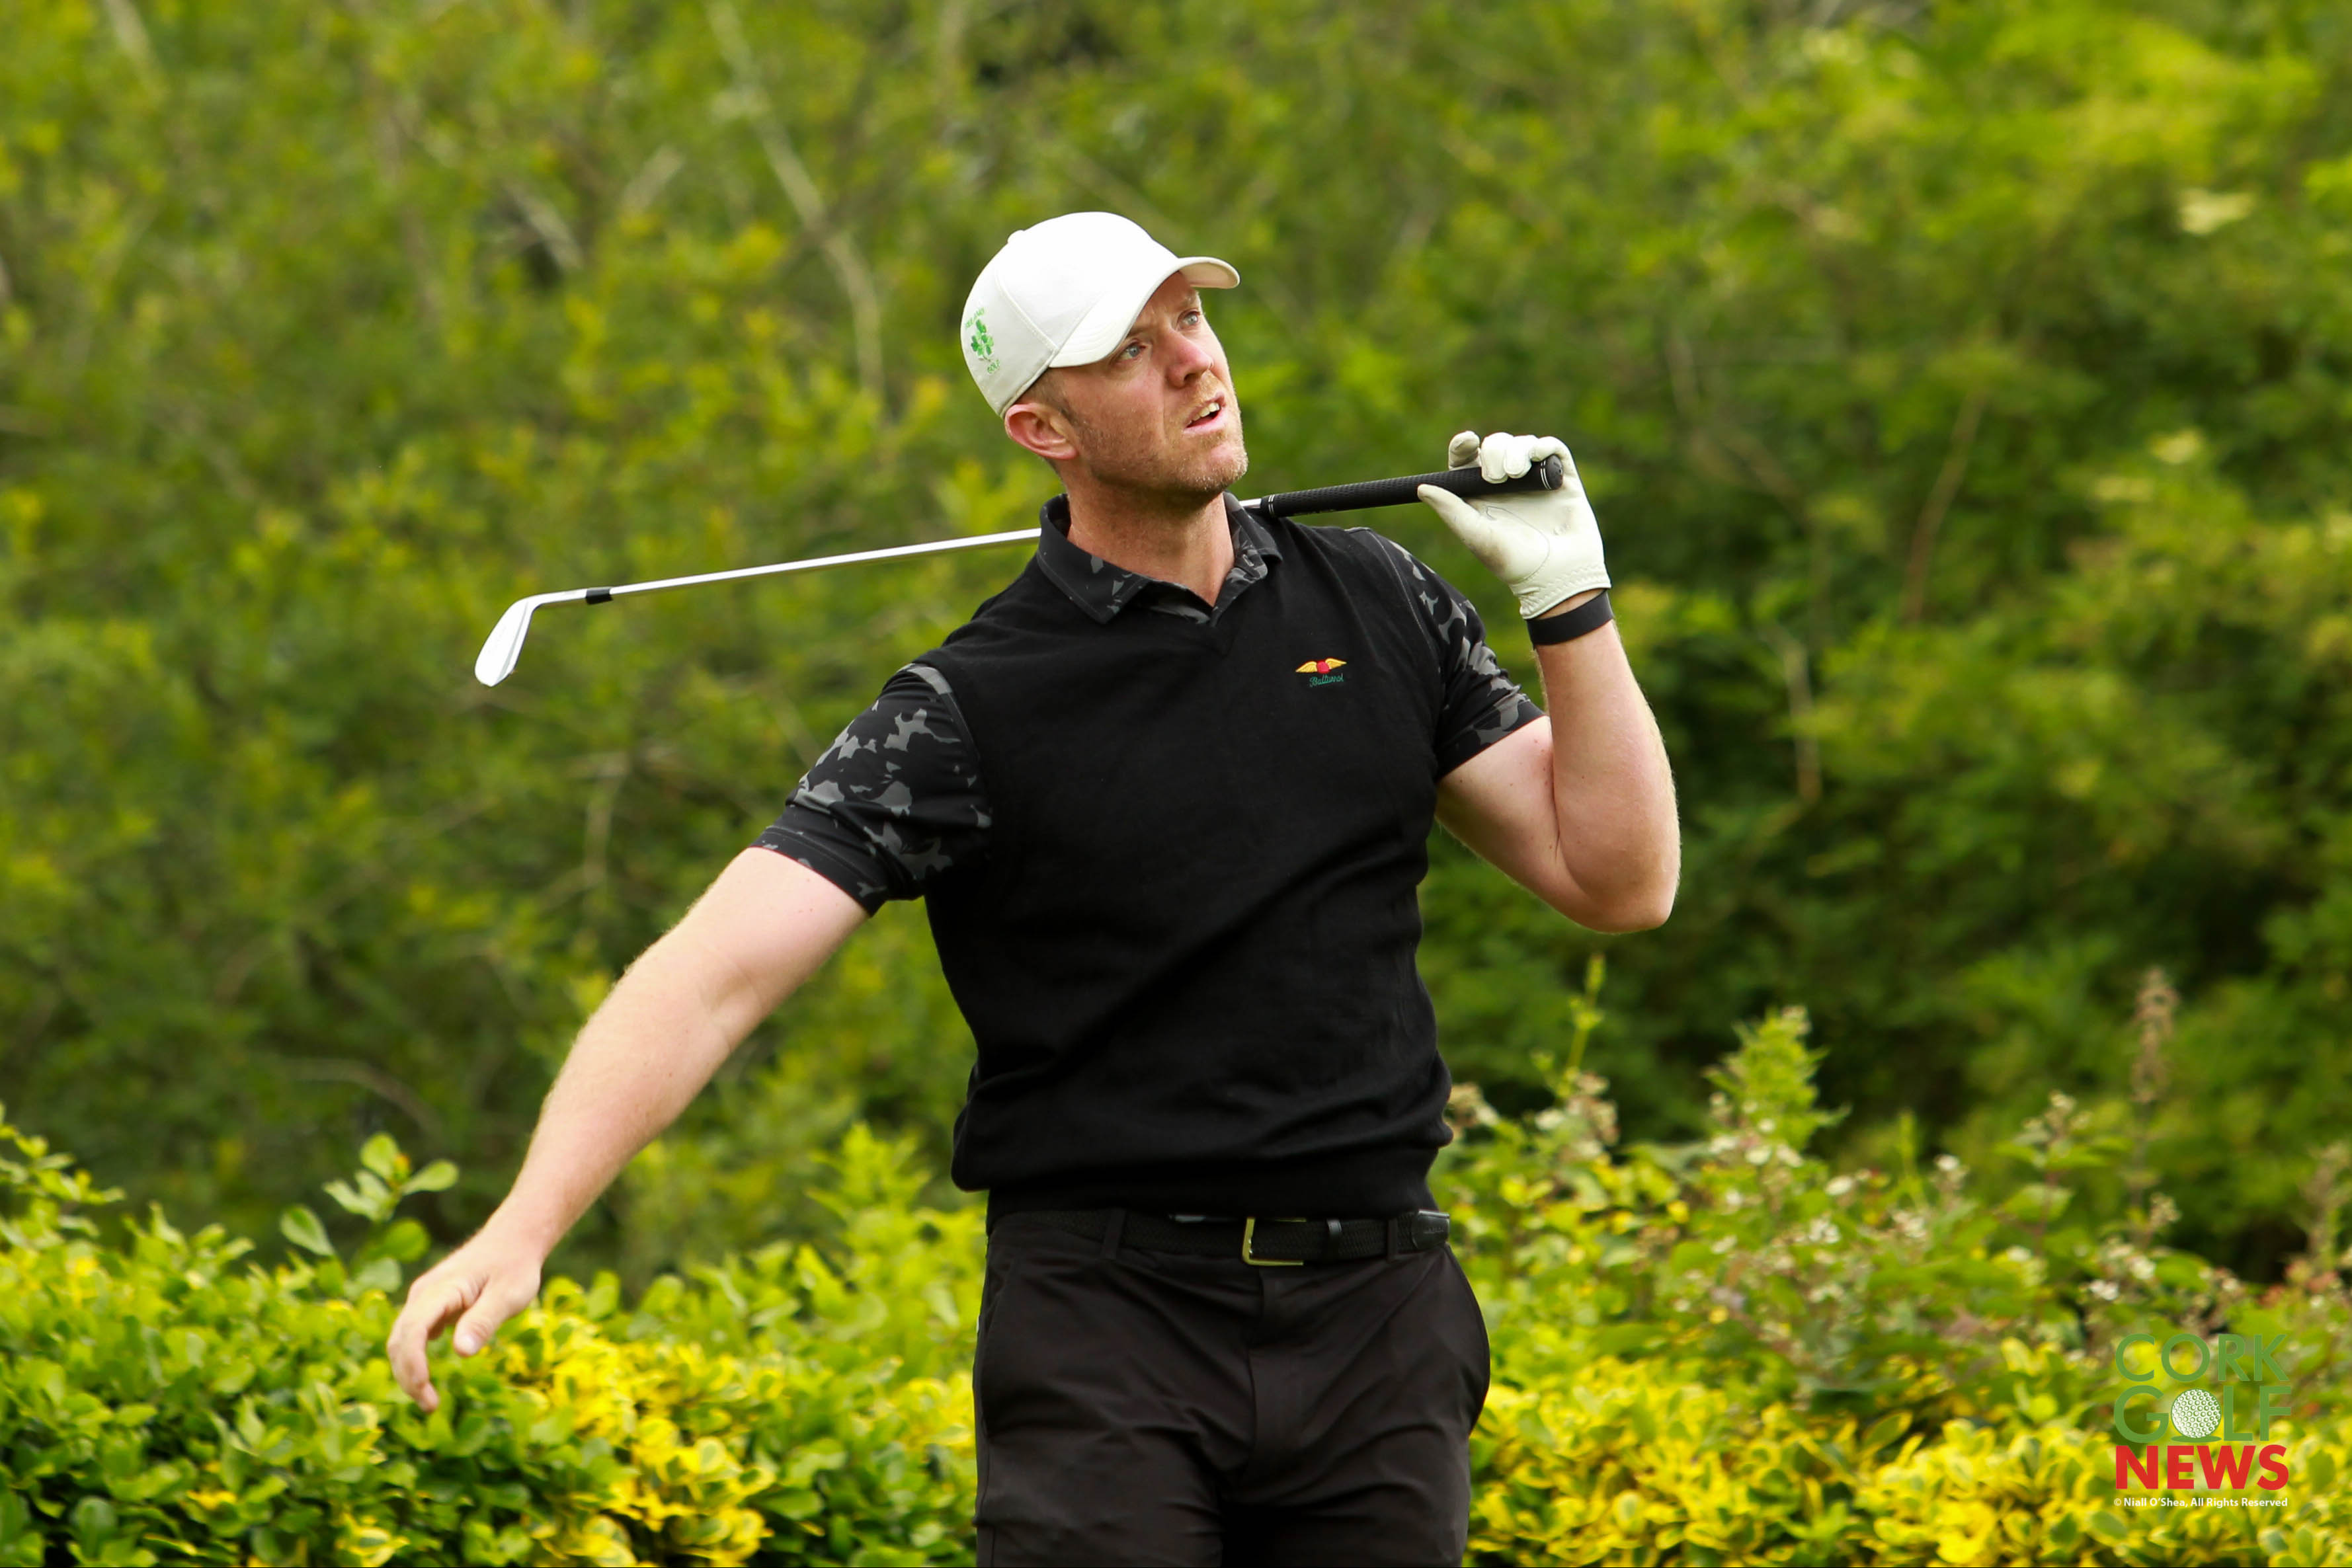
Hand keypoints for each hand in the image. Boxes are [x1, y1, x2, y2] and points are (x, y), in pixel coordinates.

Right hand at [385, 1229, 542, 1412]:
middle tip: (430, 1406)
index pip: (414, 1330)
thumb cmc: (514, 1267)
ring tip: (428, 1399)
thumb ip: (484, 1321)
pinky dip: (412, 1359)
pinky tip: (426, 1378)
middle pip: (400, 1339)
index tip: (425, 1390)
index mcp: (441, 1290)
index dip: (413, 1363)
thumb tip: (461, 1352)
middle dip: (408, 1376)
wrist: (512, 1240)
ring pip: (401, 1339)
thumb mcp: (509, 1294)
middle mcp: (423, 1293)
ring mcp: (423, 1298)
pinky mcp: (429, 1305)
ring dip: (407, 1370)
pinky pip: (411, 1335)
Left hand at [1416, 431, 1608, 618]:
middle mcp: (1507, 486)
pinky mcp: (1562, 480)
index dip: (1462, 446)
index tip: (1466, 441)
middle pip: (1494, 447)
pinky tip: (1537, 455)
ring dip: (1516, 451)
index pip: (1467, 462)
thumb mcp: (1477, 536)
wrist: (1559, 576)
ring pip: (1522, 444)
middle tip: (1496, 477)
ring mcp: (1535, 481)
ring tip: (1516, 473)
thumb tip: (1420, 488)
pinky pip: (1553, 449)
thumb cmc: (1514, 562)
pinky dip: (1544, 446)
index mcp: (1481, 497)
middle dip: (1493, 452)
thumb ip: (1450, 510)